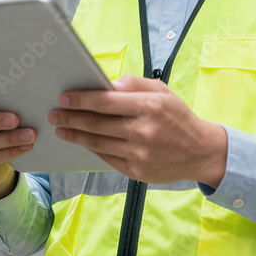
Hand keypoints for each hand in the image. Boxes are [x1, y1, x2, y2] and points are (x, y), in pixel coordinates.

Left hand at [48, 75, 226, 186]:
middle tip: (54, 114)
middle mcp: (143, 131)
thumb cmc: (178, 116)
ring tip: (61, 128)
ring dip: (75, 134)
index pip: (105, 101)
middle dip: (71, 118)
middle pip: (96, 123)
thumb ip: (133, 84)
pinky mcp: (136, 171)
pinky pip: (106, 157)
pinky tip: (81, 141)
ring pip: (97, 142)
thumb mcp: (161, 91)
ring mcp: (139, 153)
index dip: (81, 99)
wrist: (200, 152)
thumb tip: (105, 84)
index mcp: (149, 106)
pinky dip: (90, 148)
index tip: (63, 97)